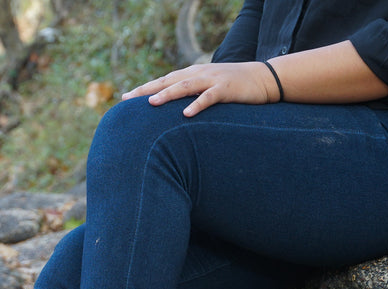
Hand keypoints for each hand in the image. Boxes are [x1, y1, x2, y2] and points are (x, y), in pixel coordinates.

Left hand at [121, 62, 277, 116]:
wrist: (263, 78)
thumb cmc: (234, 87)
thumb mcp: (208, 89)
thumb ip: (191, 96)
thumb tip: (173, 111)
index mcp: (192, 75)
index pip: (163, 81)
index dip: (143, 88)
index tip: (124, 99)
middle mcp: (198, 74)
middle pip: (167, 81)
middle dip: (146, 90)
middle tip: (127, 99)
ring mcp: (212, 80)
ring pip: (185, 86)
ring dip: (167, 94)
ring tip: (151, 103)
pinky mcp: (226, 89)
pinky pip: (209, 97)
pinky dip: (197, 105)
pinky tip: (186, 114)